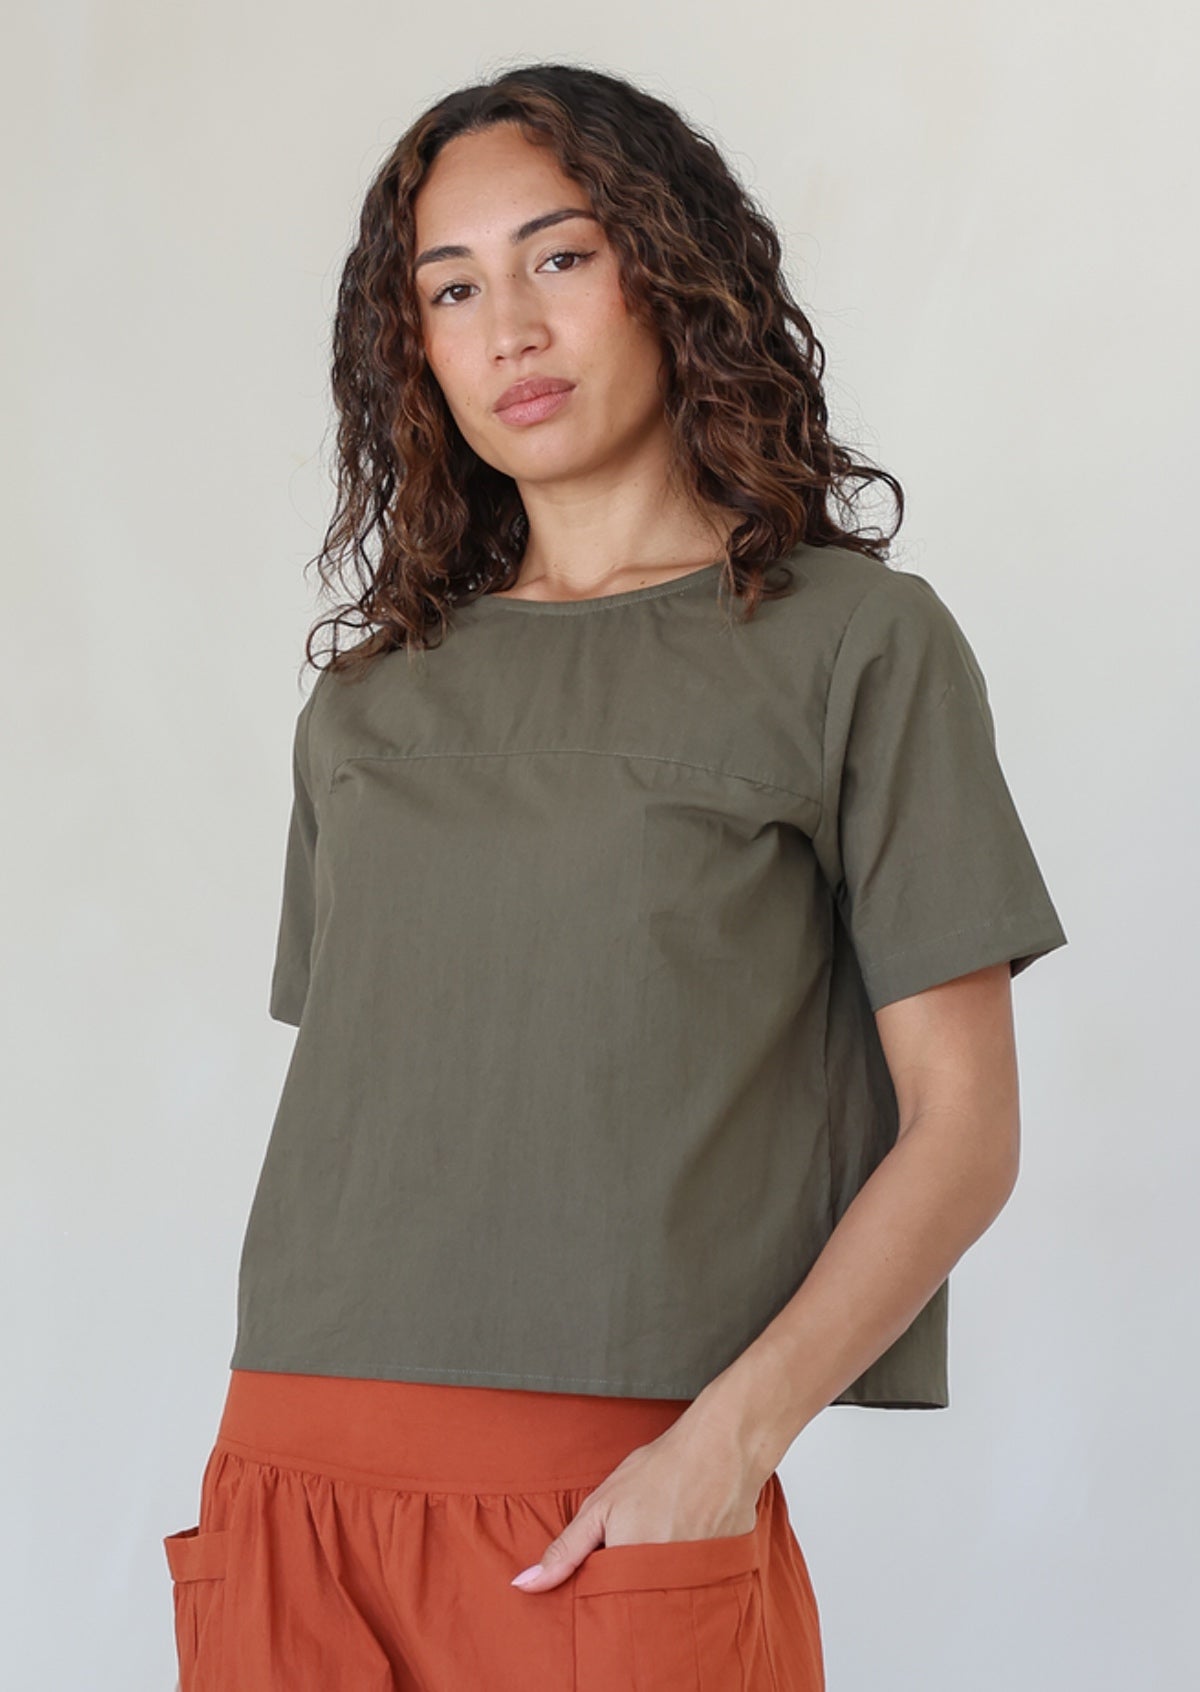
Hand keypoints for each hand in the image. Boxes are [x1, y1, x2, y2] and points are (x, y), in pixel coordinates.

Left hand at [509, 1408, 764, 1592]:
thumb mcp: (601, 1506)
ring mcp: (696, 1584)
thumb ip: (564, 1550)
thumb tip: (524, 1585)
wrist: (721, 1449)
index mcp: (629, 1573)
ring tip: (665, 1538)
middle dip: (630, 1588)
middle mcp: (664, 1587)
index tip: (604, 1569)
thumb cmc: (659, 1471)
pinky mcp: (721, 1577)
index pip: (605, 1607)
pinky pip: (697, 1590)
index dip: (601, 1590)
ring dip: (660, 1583)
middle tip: (638, 1549)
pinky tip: (690, 1540)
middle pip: (637, 1607)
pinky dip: (689, 1575)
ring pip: (666, 1601)